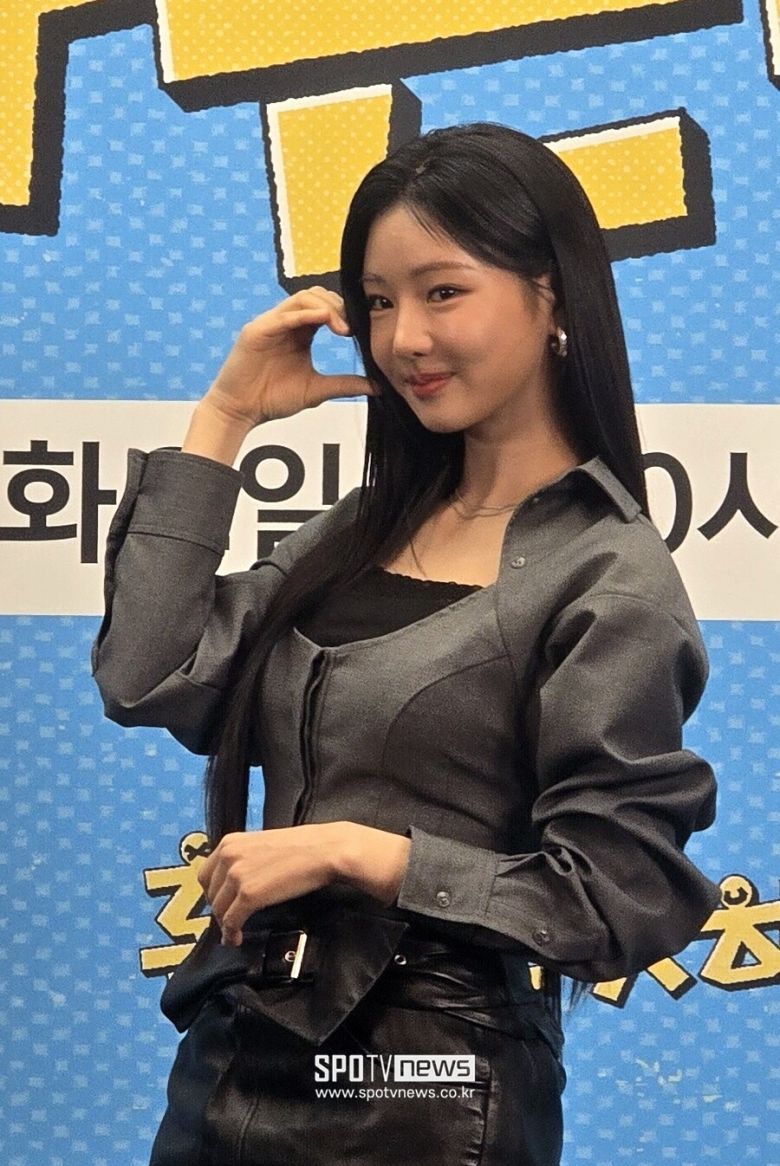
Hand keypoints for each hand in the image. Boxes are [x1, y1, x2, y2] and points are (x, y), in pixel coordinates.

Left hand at [198, 821, 410, 945]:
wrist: (322, 850)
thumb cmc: (301, 847)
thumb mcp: (262, 845)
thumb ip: (244, 859)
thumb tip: (236, 881)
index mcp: (230, 842)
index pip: (205, 873)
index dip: (211, 892)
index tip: (220, 903)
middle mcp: (228, 856)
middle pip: (210, 893)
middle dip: (218, 909)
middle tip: (229, 920)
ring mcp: (236, 875)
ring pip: (218, 909)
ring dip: (225, 924)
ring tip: (233, 933)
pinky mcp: (248, 894)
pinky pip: (231, 920)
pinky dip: (231, 933)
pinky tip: (237, 938)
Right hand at [203, 287, 369, 430]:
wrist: (242, 411)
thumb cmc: (273, 399)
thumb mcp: (318, 390)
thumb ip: (346, 384)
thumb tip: (378, 386)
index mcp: (301, 332)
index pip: (327, 308)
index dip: (346, 313)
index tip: (362, 331)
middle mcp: (287, 322)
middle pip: (317, 295)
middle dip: (339, 307)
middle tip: (353, 329)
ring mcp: (271, 323)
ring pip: (302, 298)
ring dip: (326, 308)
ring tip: (342, 329)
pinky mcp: (257, 330)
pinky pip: (283, 315)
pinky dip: (304, 314)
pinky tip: (322, 321)